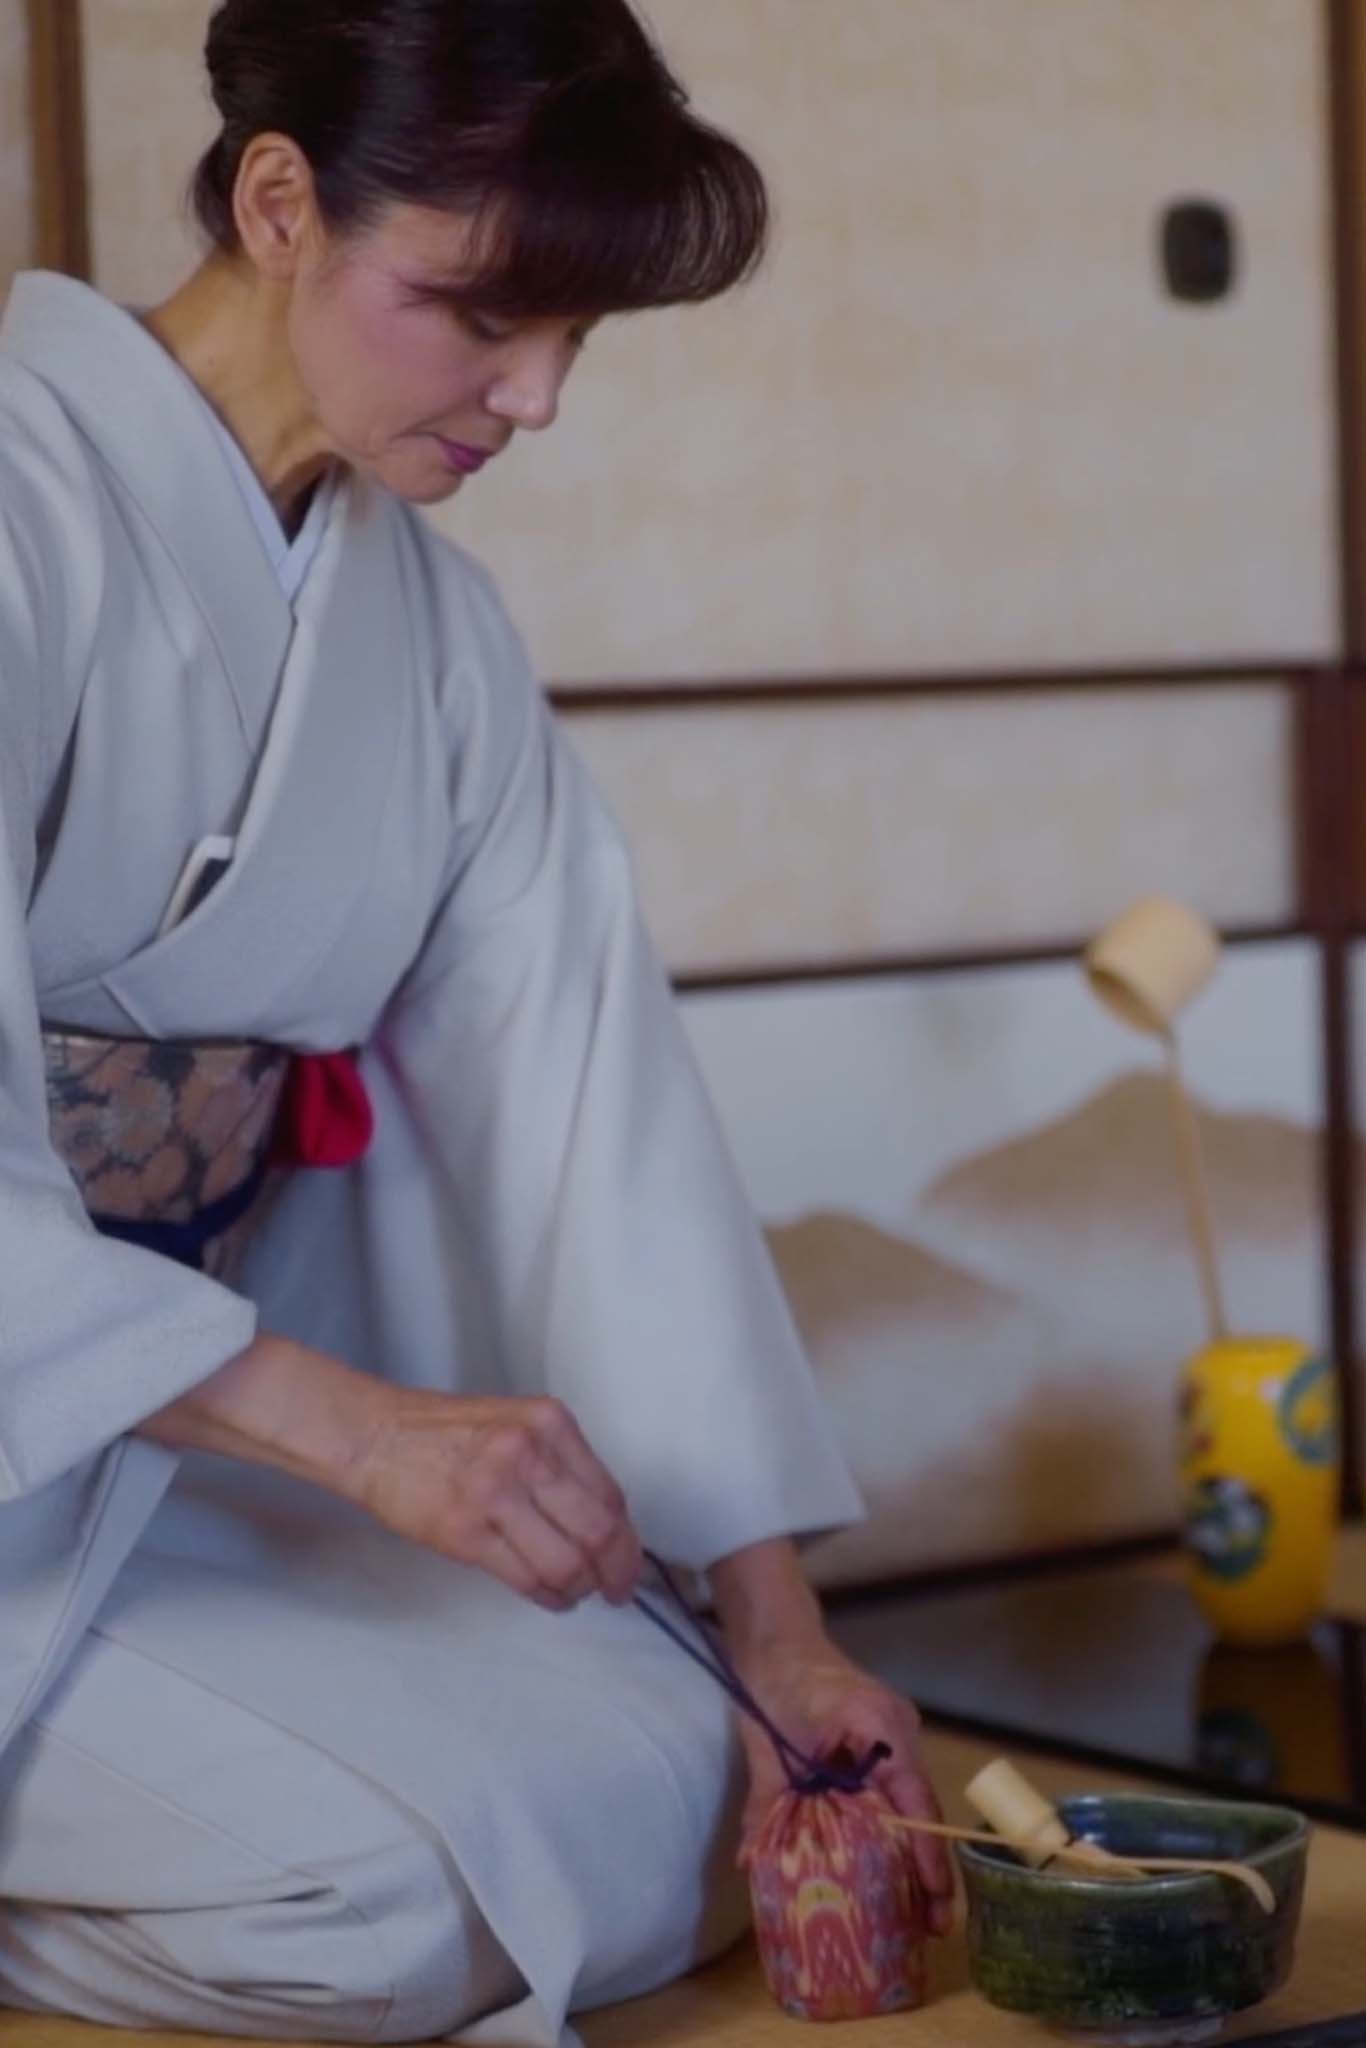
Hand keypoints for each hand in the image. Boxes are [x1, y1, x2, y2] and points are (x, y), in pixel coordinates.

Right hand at [353, 1387, 642, 1611]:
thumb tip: (606, 1525)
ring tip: (573, 1593)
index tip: (628, 1562)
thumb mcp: (518, 1426)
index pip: (610, 1494)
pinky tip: (547, 1595)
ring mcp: (495, 1493)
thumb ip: (561, 1465)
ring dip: (579, 1589)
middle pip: (598, 1531)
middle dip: (616, 1572)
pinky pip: (525, 1579)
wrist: (377, 1437)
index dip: (628, 1540)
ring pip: (566, 1563)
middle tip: (616, 1591)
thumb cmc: (448, 1434)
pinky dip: (546, 1596)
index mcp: (550, 1423)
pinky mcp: (465, 1532)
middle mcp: (529, 1453)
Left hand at [731, 1635, 954, 1935]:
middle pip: (920, 1803)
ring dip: (916, 1851)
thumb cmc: (772, 1682)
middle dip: (929, 1865)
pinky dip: (899, 1827)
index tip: (933, 1892)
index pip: (910, 1792)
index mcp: (873, 1721)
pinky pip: (898, 1788)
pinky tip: (895, 1868)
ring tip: (922, 1912)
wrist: (777, 1637)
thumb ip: (767, 1800)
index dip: (922, 1847)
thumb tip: (752, 1861)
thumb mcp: (764, 1743)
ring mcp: (897, 1731)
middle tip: (936, 1925)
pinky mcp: (887, 1739)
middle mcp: (897, 1726)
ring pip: (912, 1799)